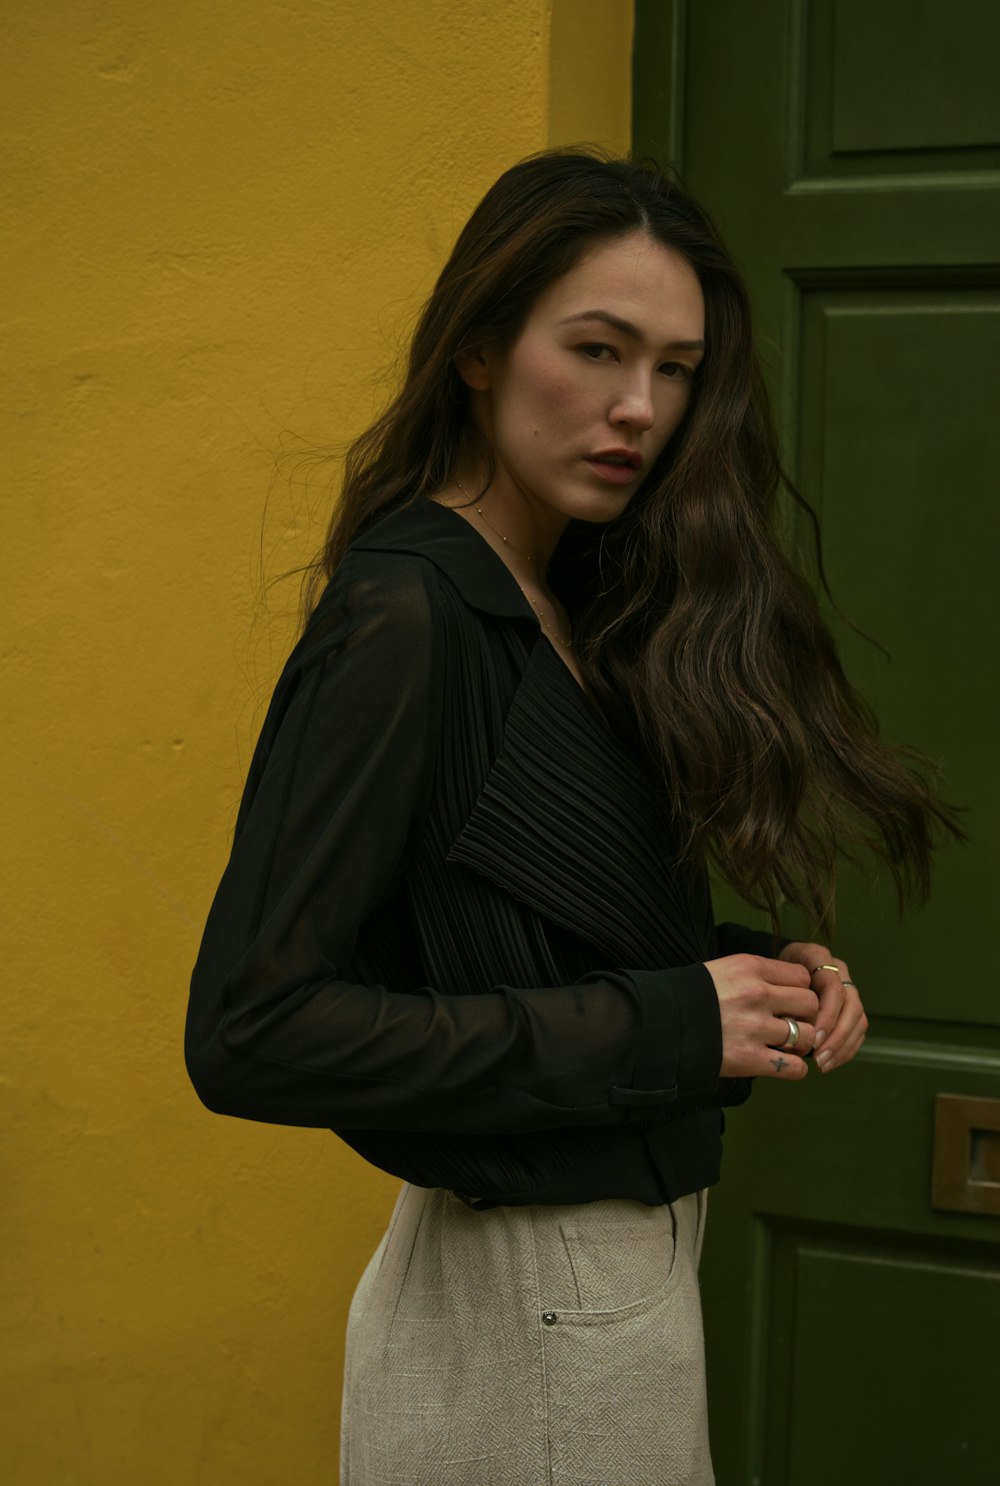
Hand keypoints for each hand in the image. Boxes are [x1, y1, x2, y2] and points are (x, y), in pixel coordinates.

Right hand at [703, 954, 819, 1079]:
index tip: (788, 998)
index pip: (801, 975)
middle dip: (805, 1015)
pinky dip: (793, 1069)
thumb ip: (757, 974)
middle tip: (791, 1022)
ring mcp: (755, 1028)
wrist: (659, 1022)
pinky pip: (794, 1068)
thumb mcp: (723, 969)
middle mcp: (757, 995)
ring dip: (801, 1043)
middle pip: (810, 1003)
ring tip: (786, 1045)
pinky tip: (782, 1064)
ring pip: (808, 1035)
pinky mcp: (750, 1059)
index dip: (799, 988)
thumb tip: (788, 986)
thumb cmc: (691, 995)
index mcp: (751, 967)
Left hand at [778, 942, 867, 1071]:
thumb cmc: (767, 976)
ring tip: (823, 1064)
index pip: (833, 987)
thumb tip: (791, 1027)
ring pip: (858, 1019)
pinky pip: (858, 1029)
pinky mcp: (851, 1006)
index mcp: (817, 956)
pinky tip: (829, 1062)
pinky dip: (845, 1049)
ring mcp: (847, 987)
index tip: (812, 1038)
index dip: (827, 1015)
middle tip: (819, 1057)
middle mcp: (837, 970)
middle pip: (851, 1005)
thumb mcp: (768, 977)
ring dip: (842, 1046)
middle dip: (837, 1036)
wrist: (773, 971)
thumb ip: (781, 995)